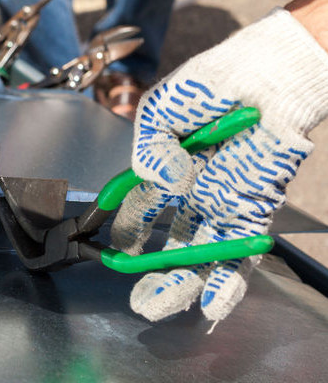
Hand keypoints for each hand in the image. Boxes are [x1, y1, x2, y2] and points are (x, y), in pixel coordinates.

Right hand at [112, 8, 327, 324]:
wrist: (268, 75)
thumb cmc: (215, 83)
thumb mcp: (162, 108)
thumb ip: (150, 148)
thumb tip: (165, 184)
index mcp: (166, 170)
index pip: (140, 211)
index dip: (125, 233)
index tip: (114, 251)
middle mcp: (193, 194)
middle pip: (171, 243)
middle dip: (153, 273)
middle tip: (140, 299)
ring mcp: (223, 204)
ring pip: (201, 254)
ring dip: (182, 283)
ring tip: (162, 307)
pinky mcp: (254, 209)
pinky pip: (239, 251)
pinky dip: (226, 279)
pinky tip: (210, 304)